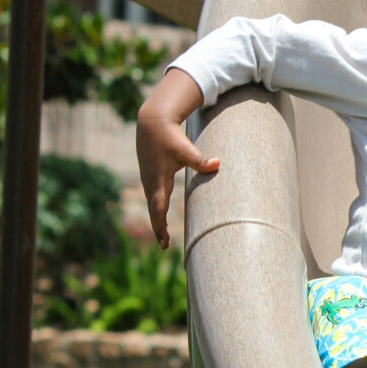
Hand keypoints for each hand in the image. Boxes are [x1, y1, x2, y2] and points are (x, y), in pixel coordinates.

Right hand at [136, 68, 215, 248]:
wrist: (152, 122)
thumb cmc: (169, 137)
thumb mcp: (185, 149)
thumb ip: (200, 160)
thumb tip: (218, 164)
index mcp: (157, 180)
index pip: (157, 209)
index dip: (160, 226)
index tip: (163, 241)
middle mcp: (150, 183)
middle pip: (153, 211)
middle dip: (158, 228)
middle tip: (164, 245)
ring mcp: (148, 180)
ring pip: (152, 205)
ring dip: (157, 220)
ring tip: (163, 237)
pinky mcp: (151, 176)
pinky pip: (153, 198)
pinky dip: (156, 210)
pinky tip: (161, 217)